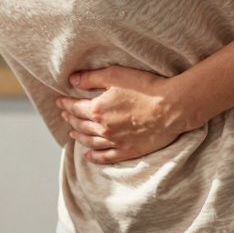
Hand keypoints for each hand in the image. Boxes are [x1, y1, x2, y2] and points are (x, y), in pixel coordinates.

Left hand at [54, 66, 197, 164]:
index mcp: (98, 110)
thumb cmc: (146, 88)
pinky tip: (88, 155)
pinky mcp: (130, 151)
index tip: (60, 102)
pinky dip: (95, 157)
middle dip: (70, 119)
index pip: (75, 108)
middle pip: (81, 125)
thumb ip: (91, 78)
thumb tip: (72, 80)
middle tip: (65, 115)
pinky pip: (107, 157)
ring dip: (79, 137)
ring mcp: (116, 142)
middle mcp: (103, 129)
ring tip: (72, 133)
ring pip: (91, 141)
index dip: (65, 105)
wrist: (173, 107)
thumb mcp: (115, 75)